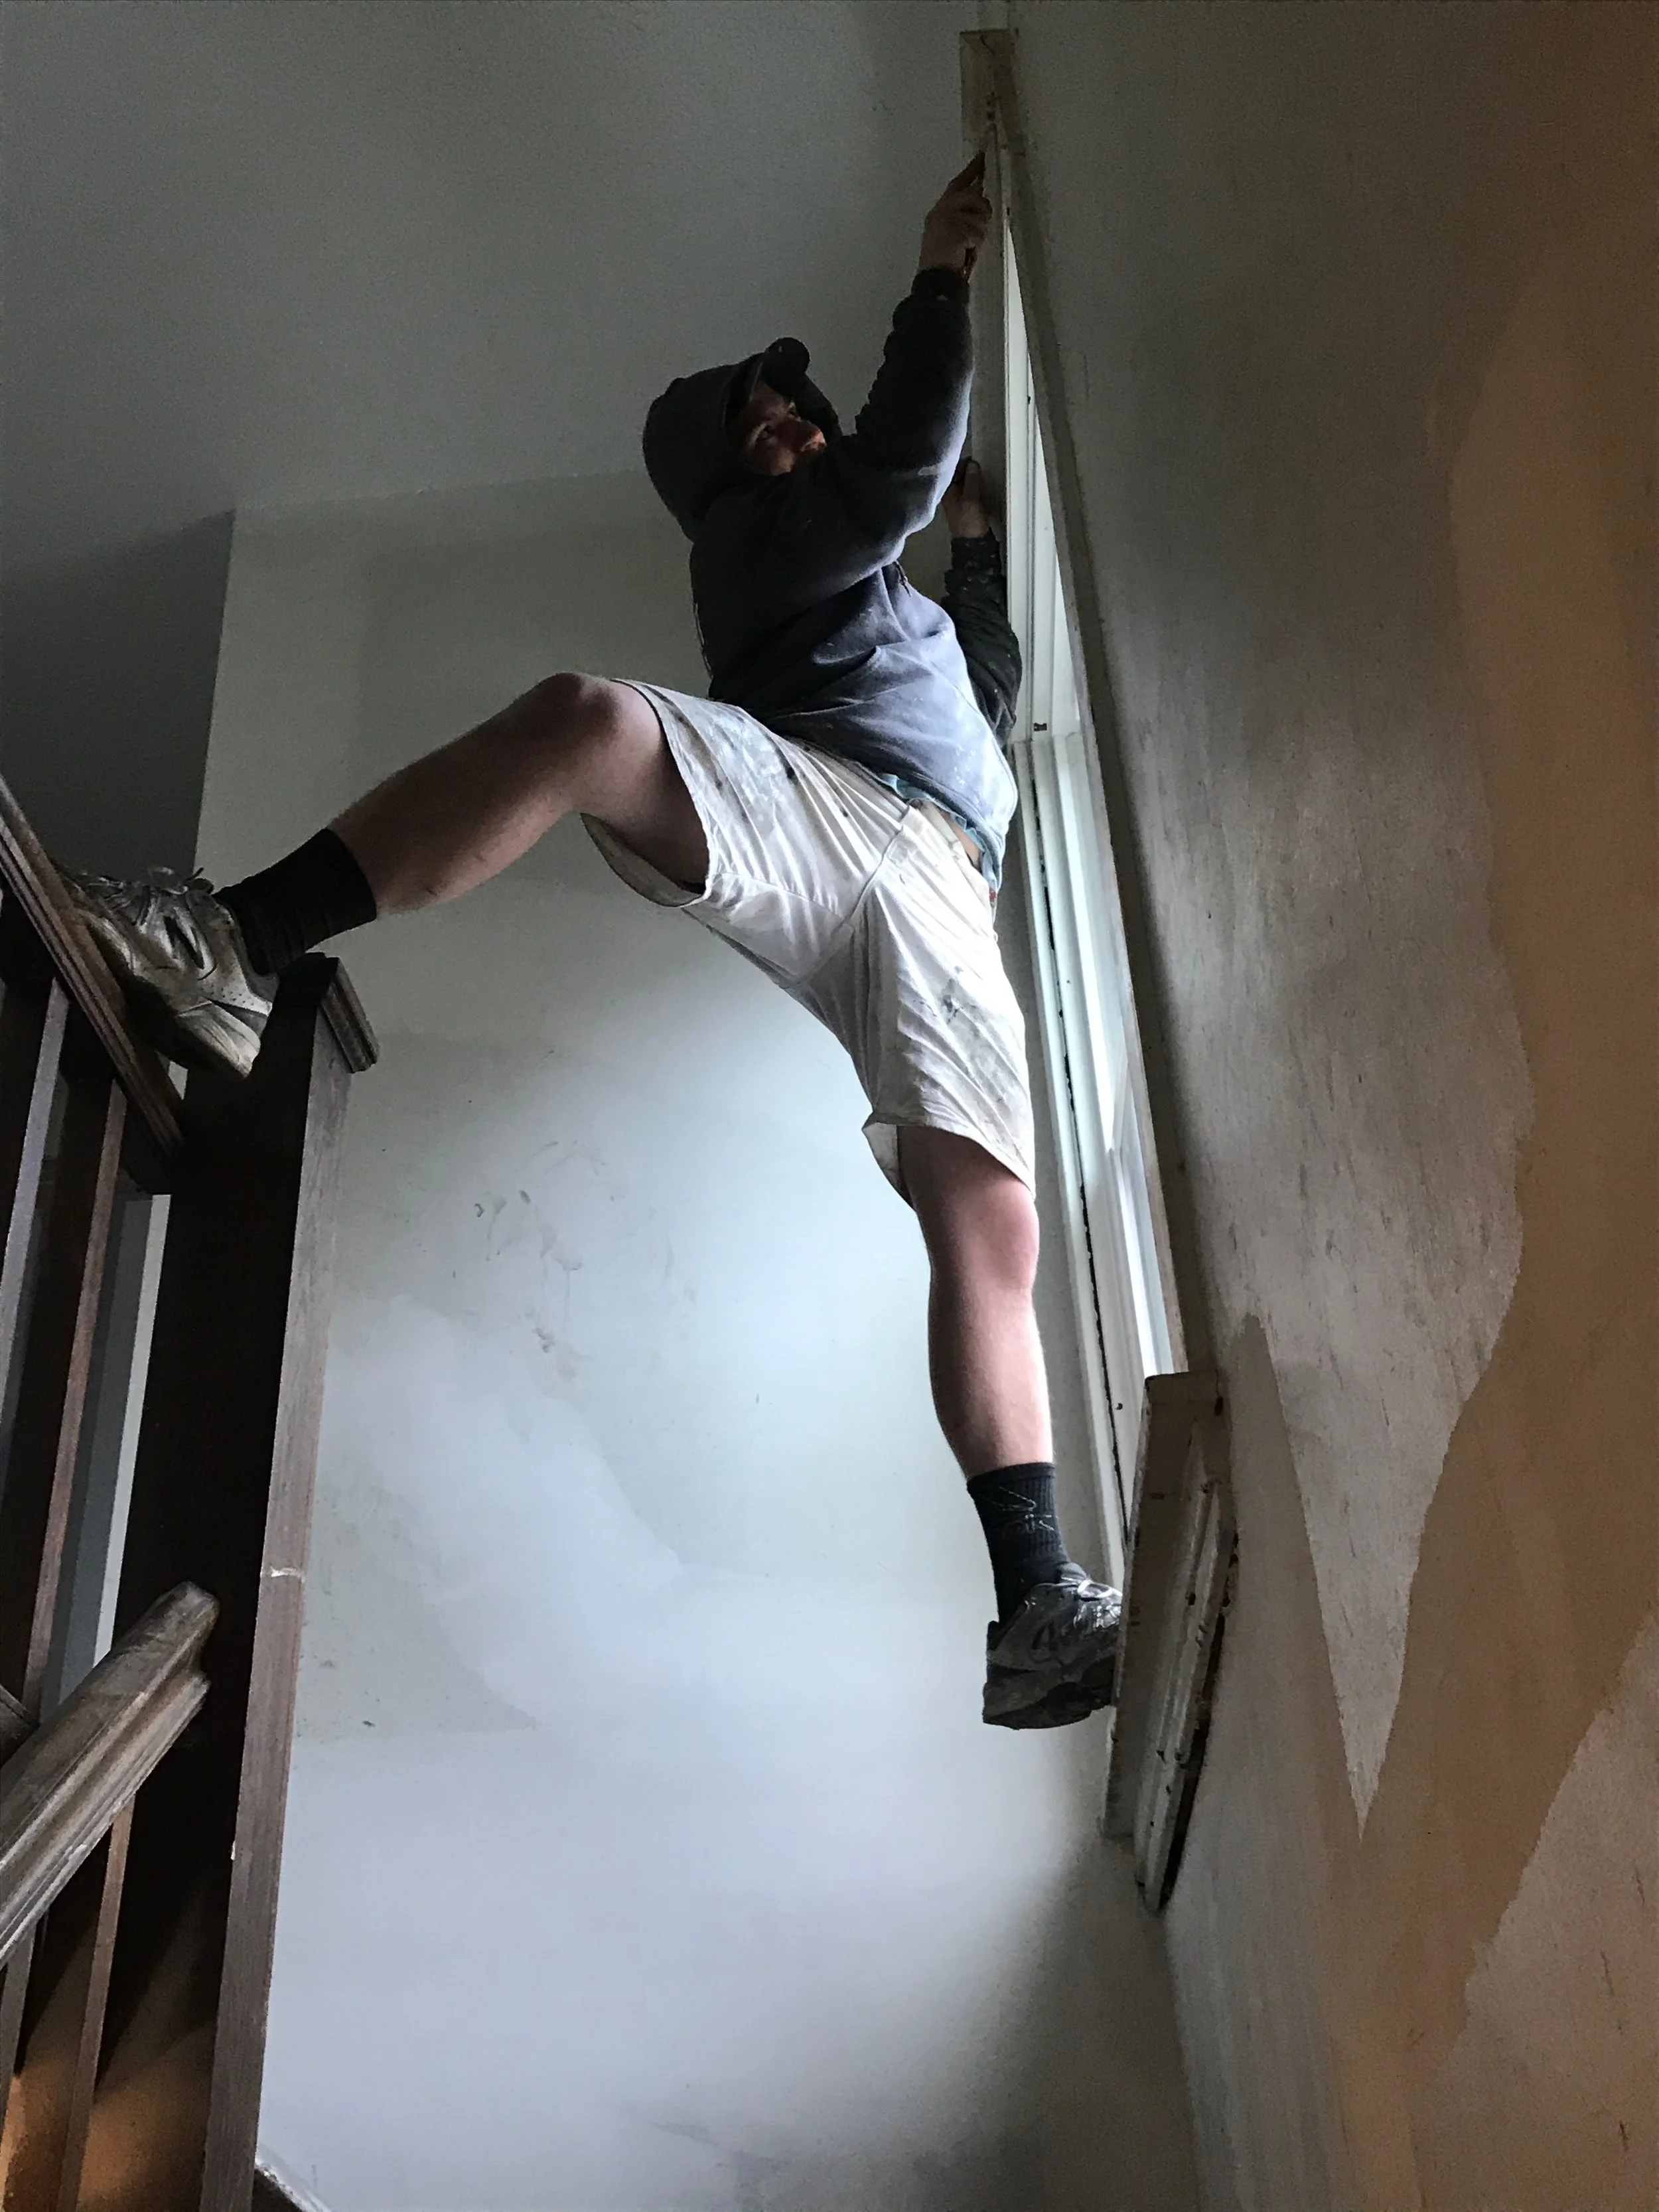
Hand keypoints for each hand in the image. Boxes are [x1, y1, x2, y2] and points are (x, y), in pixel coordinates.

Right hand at [918, 152, 990, 279]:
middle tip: (973, 233)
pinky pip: (979, 232)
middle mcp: (942, 209)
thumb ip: (963, 215)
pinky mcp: (957, 229)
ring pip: (981, 215)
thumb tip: (980, 197)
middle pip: (974, 196)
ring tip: (967, 248)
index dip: (970, 171)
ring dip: (979, 234)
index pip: (958, 184)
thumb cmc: (944, 261)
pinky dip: (976, 245)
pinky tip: (966, 253)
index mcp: (939, 210)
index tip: (981, 157)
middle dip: (979, 213)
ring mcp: (949, 218)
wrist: (934, 279)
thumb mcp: (952, 233)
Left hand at [942, 456, 993, 539]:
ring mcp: (960, 501)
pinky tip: (985, 487)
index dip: (964, 463)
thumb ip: (971, 479)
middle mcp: (951, 494)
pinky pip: (973, 491)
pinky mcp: (969, 506)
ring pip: (967, 483)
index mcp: (947, 492)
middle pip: (960, 475)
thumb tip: (973, 463)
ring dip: (975, 478)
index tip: (977, 460)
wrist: (974, 544)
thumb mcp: (970, 498)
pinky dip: (978, 487)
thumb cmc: (970, 522)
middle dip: (970, 470)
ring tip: (984, 475)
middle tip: (982, 467)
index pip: (953, 469)